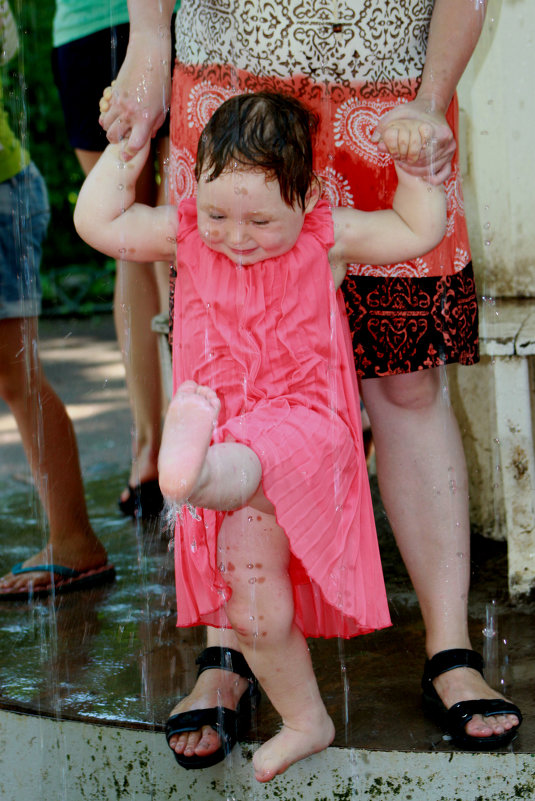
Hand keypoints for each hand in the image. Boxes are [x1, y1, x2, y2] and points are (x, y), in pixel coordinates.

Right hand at [98, 32, 171, 159]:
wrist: (149, 56)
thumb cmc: (161, 83)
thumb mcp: (163, 108)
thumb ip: (154, 124)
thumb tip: (147, 137)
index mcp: (145, 119)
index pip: (134, 145)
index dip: (129, 154)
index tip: (126, 156)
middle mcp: (130, 113)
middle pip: (114, 137)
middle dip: (116, 142)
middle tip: (123, 139)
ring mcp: (119, 103)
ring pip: (105, 125)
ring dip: (110, 129)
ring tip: (119, 126)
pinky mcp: (113, 94)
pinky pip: (103, 111)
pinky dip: (106, 116)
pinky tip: (115, 114)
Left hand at [372, 98, 455, 183]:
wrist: (430, 107)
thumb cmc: (413, 112)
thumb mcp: (397, 113)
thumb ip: (384, 126)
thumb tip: (375, 141)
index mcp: (437, 131)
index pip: (418, 152)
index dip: (405, 156)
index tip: (397, 155)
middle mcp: (447, 142)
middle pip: (424, 162)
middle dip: (408, 164)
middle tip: (399, 160)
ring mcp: (450, 151)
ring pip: (429, 169)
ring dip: (415, 170)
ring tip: (405, 163)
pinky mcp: (450, 158)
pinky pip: (444, 174)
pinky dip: (433, 179)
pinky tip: (422, 177)